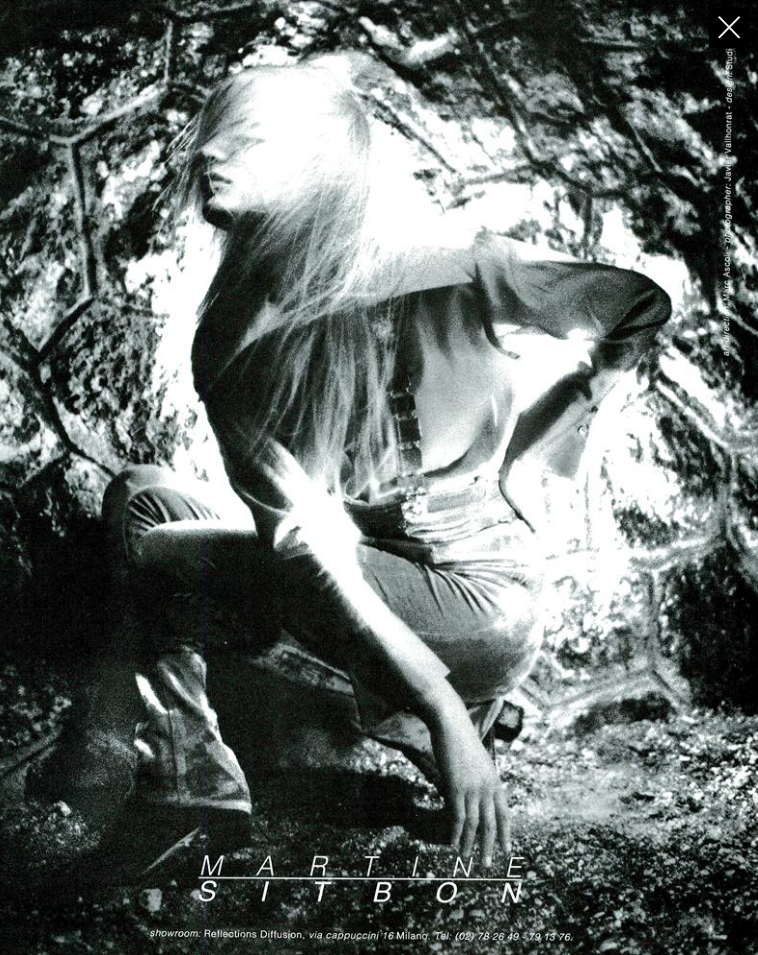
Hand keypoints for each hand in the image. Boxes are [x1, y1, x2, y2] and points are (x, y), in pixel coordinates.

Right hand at [430, 705, 510, 866]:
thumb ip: (481, 779)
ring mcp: (472, 788)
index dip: (505, 833)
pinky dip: (455, 832)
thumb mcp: (478, 761)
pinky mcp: (456, 787)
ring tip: (466, 859)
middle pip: (491, 823)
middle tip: (486, 864)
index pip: (504, 813)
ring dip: (470, 844)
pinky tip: (451, 843)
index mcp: (495, 781)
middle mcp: (487, 787)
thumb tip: (477, 794)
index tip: (506, 850)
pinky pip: (457, 815)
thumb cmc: (462, 740)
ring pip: (474, 824)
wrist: (452, 724)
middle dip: (489, 846)